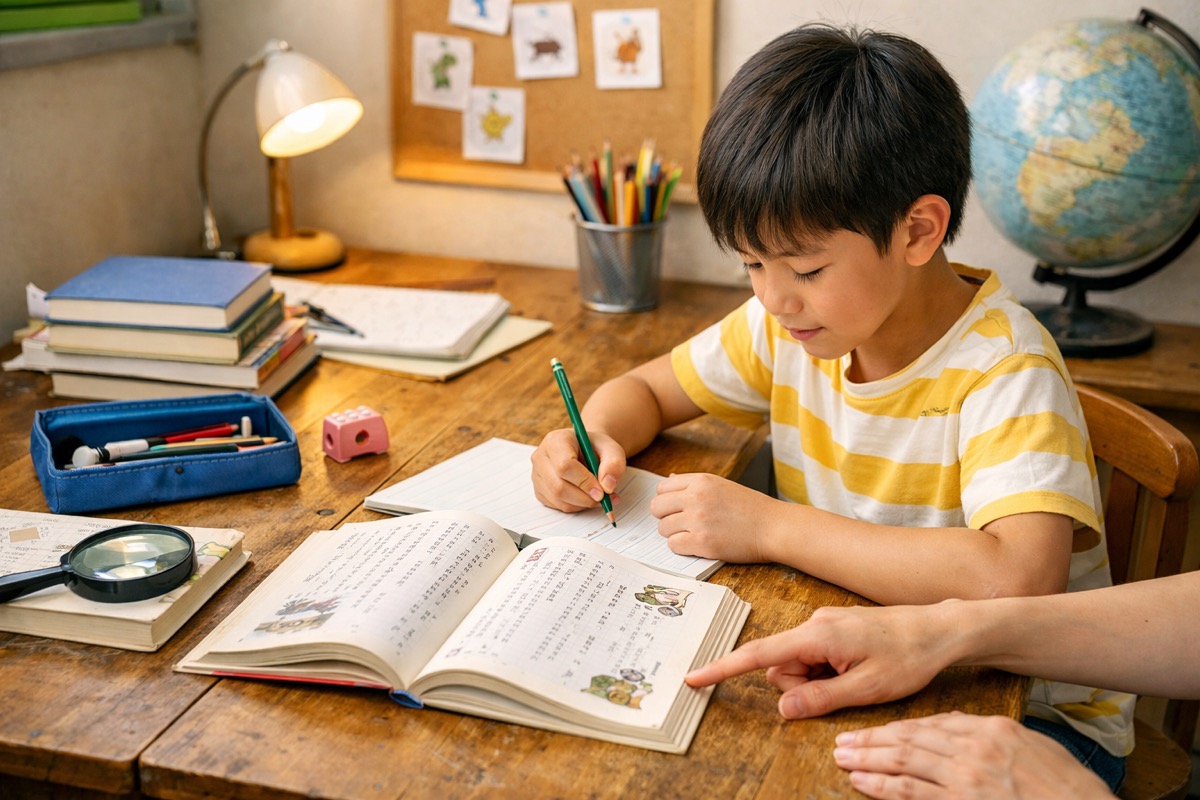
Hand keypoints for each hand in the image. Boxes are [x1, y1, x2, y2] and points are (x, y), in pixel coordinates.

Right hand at [530, 428, 624, 512]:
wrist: (585, 451)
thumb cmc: (596, 448)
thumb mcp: (611, 449)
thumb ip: (614, 464)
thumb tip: (607, 486)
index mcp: (556, 440)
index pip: (564, 465)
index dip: (584, 482)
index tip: (602, 492)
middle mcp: (541, 457)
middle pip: (558, 486)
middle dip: (584, 497)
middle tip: (603, 498)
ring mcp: (537, 475)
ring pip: (558, 499)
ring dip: (582, 504)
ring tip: (598, 496)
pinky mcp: (540, 490)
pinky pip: (557, 506)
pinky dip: (576, 506)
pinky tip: (585, 496)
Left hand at [650, 472, 785, 562]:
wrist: (774, 527)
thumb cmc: (751, 508)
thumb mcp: (722, 485)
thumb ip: (694, 484)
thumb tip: (668, 480)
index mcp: (701, 481)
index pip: (662, 488)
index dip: (667, 500)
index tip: (677, 509)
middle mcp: (696, 498)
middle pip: (657, 508)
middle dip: (666, 517)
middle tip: (681, 524)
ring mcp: (698, 520)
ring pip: (663, 528)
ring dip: (674, 534)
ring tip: (693, 535)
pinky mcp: (702, 542)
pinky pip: (673, 545)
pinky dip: (682, 547)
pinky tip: (698, 545)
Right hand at [685, 604, 950, 716]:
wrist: (940, 629)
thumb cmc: (909, 655)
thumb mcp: (866, 689)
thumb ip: (819, 698)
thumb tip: (782, 707)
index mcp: (817, 636)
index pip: (759, 656)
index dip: (724, 668)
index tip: (694, 677)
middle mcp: (814, 624)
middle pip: (780, 667)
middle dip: (801, 686)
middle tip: (844, 687)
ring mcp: (823, 624)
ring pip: (798, 664)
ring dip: (818, 680)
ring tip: (857, 676)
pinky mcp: (832, 628)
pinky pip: (814, 656)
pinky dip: (828, 670)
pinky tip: (858, 667)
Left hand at [833, 712, 1113, 798]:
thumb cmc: (1066, 786)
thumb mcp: (1031, 746)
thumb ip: (992, 734)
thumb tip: (953, 721)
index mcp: (991, 729)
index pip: (933, 724)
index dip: (898, 728)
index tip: (876, 732)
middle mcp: (974, 748)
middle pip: (910, 738)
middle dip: (872, 740)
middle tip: (844, 741)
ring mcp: (966, 777)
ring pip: (904, 761)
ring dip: (868, 759)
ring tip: (843, 758)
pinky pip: (912, 791)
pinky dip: (883, 786)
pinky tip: (862, 782)